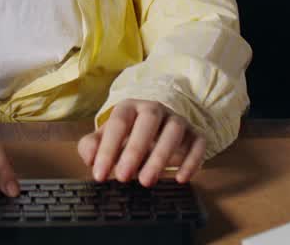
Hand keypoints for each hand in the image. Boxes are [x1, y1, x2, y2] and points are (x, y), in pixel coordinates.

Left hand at [77, 99, 206, 185]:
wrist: (156, 132)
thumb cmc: (126, 138)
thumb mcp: (105, 140)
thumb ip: (91, 146)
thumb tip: (91, 158)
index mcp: (129, 107)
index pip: (118, 123)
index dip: (107, 149)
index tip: (100, 174)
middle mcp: (154, 109)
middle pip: (148, 121)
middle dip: (135, 150)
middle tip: (123, 177)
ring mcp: (177, 120)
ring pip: (174, 131)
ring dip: (161, 156)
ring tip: (147, 181)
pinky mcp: (195, 134)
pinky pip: (198, 143)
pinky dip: (192, 161)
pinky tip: (181, 179)